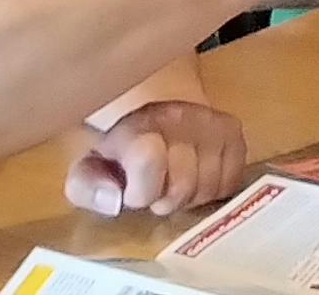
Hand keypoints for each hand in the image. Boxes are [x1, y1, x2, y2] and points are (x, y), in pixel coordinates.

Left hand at [66, 99, 247, 218]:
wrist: (155, 117)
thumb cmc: (121, 154)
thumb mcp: (90, 171)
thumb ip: (87, 188)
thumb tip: (114, 201)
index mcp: (136, 127)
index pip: (149, 159)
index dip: (142, 192)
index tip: (133, 194)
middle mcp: (176, 117)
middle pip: (183, 185)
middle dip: (167, 200)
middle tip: (157, 191)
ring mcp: (208, 121)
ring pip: (209, 186)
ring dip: (192, 197)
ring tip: (177, 184)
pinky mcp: (231, 129)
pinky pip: (231, 181)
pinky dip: (215, 189)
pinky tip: (199, 178)